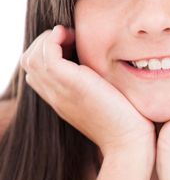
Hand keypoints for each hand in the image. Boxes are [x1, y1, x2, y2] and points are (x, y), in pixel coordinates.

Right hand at [20, 25, 155, 157]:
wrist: (130, 142)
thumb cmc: (128, 122)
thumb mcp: (106, 99)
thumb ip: (96, 84)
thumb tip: (102, 66)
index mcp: (61, 99)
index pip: (36, 71)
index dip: (48, 51)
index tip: (72, 44)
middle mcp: (55, 95)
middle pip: (29, 61)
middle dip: (45, 41)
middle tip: (71, 38)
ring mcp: (60, 90)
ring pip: (32, 56)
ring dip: (49, 38)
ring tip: (72, 36)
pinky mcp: (71, 84)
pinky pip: (47, 54)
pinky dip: (55, 38)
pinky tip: (74, 37)